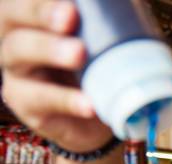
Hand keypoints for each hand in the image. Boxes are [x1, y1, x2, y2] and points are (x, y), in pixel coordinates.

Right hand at [0, 0, 111, 151]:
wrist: (102, 117)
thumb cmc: (99, 68)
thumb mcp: (104, 40)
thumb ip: (109, 18)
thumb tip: (133, 2)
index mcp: (33, 19)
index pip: (27, 1)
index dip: (42, 0)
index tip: (71, 2)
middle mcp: (16, 39)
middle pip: (13, 18)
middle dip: (40, 13)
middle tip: (70, 17)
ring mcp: (17, 73)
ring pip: (19, 54)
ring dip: (50, 50)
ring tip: (79, 53)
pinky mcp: (26, 106)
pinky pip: (40, 101)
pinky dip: (66, 100)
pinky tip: (89, 103)